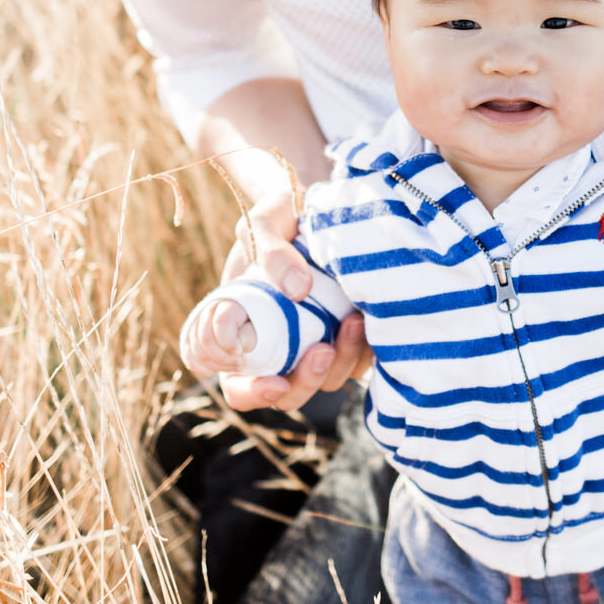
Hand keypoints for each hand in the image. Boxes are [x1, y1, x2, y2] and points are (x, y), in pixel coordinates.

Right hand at [181, 299, 255, 375]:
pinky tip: (220, 368)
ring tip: (233, 366)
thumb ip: (247, 337)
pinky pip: (191, 361)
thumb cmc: (251, 329)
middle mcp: (207, 312)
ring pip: (198, 353)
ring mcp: (195, 326)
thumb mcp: (256, 331)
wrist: (243, 328)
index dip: (230, 344)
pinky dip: (206, 370)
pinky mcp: (188, 341)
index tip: (241, 352)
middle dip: (224, 358)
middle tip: (240, 364)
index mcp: (227, 305)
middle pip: (206, 340)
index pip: (221, 323)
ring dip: (218, 366)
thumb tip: (233, 349)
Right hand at [214, 194, 371, 411]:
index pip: (237, 386)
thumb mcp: (265, 222)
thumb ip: (270, 252)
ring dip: (340, 363)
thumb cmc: (281, 216)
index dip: (252, 393)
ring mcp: (312, 346)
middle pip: (287, 395)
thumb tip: (299, 290)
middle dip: (306, 382)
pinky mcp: (347, 339)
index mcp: (242, 334)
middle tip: (322, 349)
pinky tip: (366, 318)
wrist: (319, 207)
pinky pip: (357, 364)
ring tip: (353, 322)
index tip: (276, 381)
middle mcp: (277, 349)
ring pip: (326, 382)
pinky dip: (362, 352)